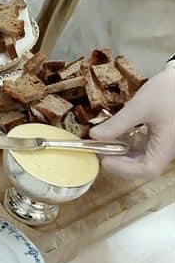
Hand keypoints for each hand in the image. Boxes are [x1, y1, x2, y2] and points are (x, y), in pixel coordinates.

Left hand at [90, 65, 174, 179]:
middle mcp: (168, 150)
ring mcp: (165, 144)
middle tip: (100, 150)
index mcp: (167, 146)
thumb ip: (117, 124)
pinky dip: (129, 146)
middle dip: (119, 162)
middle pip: (144, 167)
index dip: (124, 169)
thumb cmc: (166, 92)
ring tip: (104, 143)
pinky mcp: (161, 137)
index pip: (147, 170)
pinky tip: (116, 135)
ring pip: (143, 159)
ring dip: (123, 154)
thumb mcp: (139, 107)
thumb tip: (94, 136)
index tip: (104, 158)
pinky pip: (145, 148)